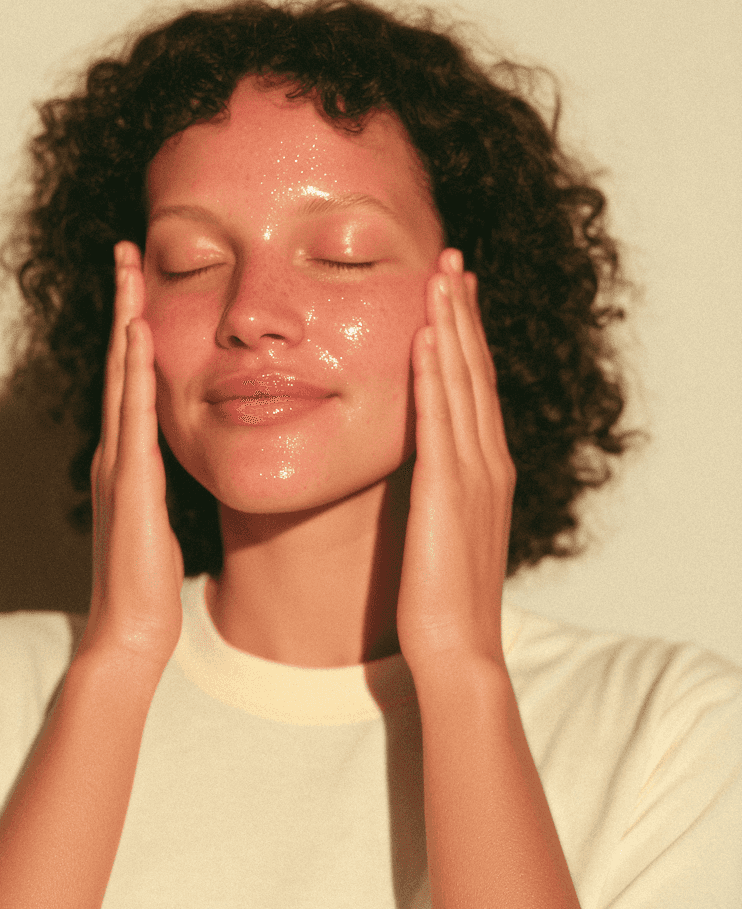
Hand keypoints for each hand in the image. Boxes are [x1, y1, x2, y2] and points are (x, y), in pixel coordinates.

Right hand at [81, 241, 184, 664]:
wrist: (131, 628)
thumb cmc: (148, 581)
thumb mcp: (159, 519)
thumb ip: (160, 486)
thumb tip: (172, 464)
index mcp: (125, 458)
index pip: (129, 379)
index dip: (132, 328)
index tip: (141, 282)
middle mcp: (115, 450)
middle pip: (118, 362)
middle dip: (121, 304)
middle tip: (125, 250)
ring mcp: (118, 462)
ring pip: (120, 375)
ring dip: (124, 319)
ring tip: (129, 269)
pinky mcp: (130, 479)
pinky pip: (133, 411)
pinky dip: (134, 368)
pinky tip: (140, 330)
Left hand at [396, 247, 515, 669]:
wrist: (457, 648)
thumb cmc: (443, 598)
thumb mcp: (444, 528)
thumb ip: (438, 488)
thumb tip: (420, 464)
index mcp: (487, 469)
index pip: (478, 386)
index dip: (468, 334)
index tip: (457, 291)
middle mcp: (488, 462)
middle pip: (476, 370)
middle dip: (464, 312)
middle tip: (454, 260)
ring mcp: (472, 473)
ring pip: (463, 382)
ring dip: (452, 325)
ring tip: (442, 275)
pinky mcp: (447, 489)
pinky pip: (441, 419)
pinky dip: (435, 374)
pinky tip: (426, 336)